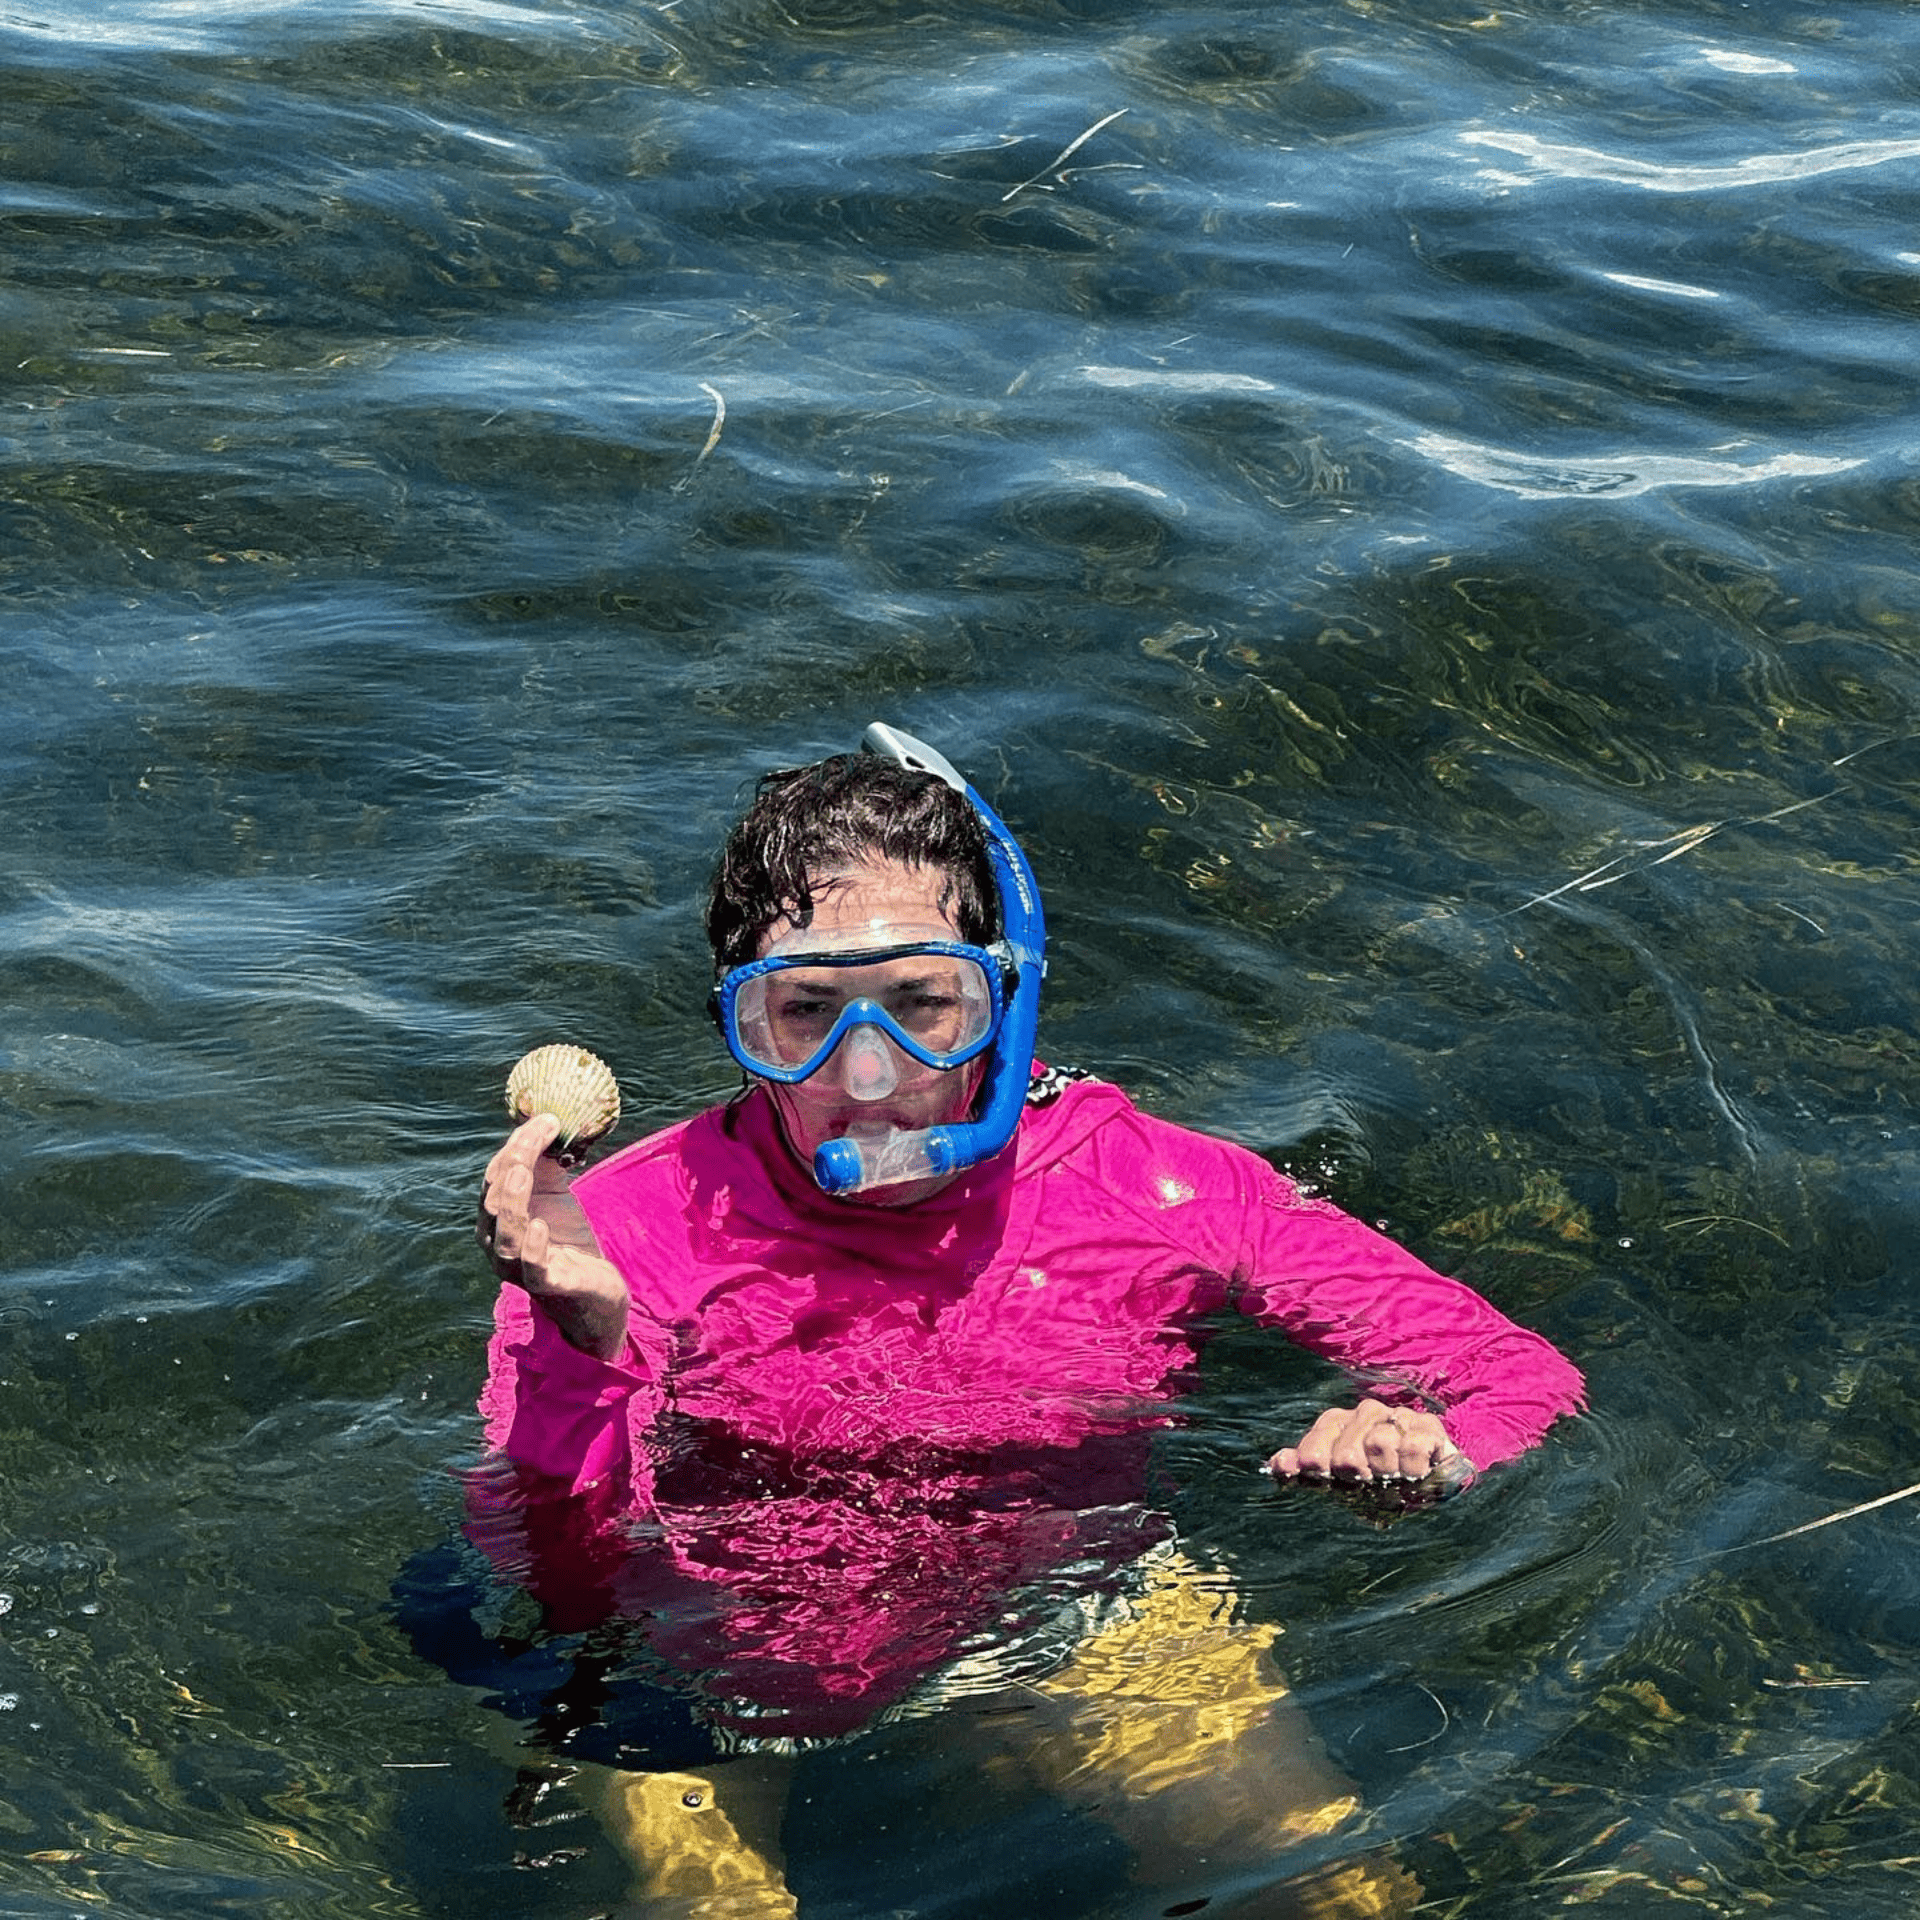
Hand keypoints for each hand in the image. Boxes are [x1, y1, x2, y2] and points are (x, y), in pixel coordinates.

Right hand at [477, 1115, 629, 1361]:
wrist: (594, 1290)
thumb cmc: (567, 1238)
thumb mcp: (556, 1194)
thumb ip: (548, 1160)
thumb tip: (549, 1116)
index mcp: (497, 1217)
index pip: (497, 1178)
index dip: (517, 1146)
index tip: (546, 1117)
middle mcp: (499, 1243)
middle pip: (496, 1202)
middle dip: (513, 1165)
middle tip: (534, 1136)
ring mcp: (519, 1268)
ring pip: (505, 1236)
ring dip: (513, 1203)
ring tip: (524, 1174)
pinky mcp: (548, 1286)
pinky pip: (532, 1269)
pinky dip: (532, 1248)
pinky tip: (539, 1226)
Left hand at [1267, 1397, 1470, 1488]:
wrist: (1432, 1483)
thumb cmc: (1377, 1483)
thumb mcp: (1338, 1482)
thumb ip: (1303, 1473)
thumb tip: (1278, 1464)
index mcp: (1335, 1425)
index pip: (1313, 1454)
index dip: (1321, 1474)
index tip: (1332, 1483)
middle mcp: (1364, 1414)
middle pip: (1346, 1456)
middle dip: (1360, 1479)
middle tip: (1373, 1483)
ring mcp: (1395, 1417)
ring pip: (1378, 1444)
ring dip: (1388, 1473)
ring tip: (1396, 1477)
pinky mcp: (1428, 1427)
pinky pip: (1411, 1447)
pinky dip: (1413, 1469)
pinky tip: (1416, 1472)